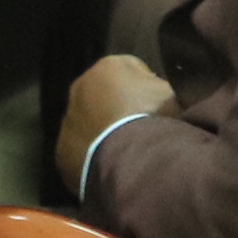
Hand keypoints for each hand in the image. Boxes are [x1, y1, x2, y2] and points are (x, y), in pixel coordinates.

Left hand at [54, 53, 178, 192]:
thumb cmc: (157, 122)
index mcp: (110, 67)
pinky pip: (82, 153)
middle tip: (144, 136)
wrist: (131, 162)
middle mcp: (81, 86)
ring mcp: (68, 119)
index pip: (133, 74)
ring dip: (106, 136)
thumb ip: (164, 89)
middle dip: (122, 113)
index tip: (162, 113)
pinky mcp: (62, 151)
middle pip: (106, 98)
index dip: (150, 94)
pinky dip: (95, 159)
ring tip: (131, 157)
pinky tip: (114, 171)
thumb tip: (161, 95)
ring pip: (91, 125)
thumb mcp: (175, 95)